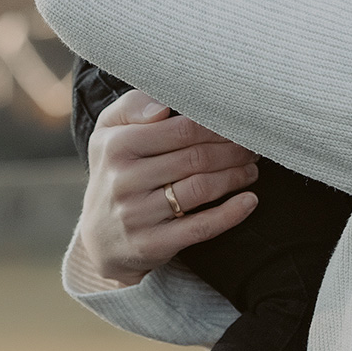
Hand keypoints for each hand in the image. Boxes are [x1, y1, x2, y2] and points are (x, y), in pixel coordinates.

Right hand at [76, 89, 259, 287]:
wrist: (99, 238)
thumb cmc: (115, 171)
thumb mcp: (109, 132)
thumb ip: (133, 106)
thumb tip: (163, 107)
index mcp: (116, 145)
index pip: (181, 129)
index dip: (216, 126)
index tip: (237, 124)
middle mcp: (124, 180)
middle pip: (195, 158)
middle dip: (232, 150)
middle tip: (252, 146)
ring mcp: (137, 215)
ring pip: (201, 189)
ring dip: (235, 176)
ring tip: (251, 169)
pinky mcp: (152, 244)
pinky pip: (200, 227)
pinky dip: (231, 213)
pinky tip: (249, 201)